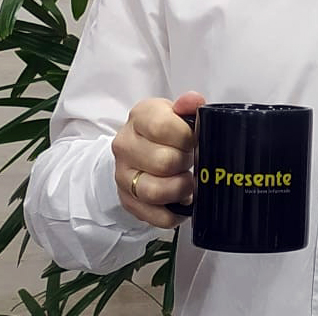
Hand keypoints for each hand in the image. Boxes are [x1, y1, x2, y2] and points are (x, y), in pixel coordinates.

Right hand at [111, 91, 205, 227]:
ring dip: (181, 189)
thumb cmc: (165, 129)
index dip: (187, 137)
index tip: (195, 140)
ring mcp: (123, 175)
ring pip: (155, 191)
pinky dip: (174, 213)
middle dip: (186, 162)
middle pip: (164, 162)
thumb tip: (194, 101)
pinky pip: (154, 216)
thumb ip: (187, 105)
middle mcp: (125, 145)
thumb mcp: (176, 111)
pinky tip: (182, 202)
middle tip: (191, 159)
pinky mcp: (127, 200)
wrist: (138, 147)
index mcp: (139, 117)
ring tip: (188, 180)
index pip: (163, 127)